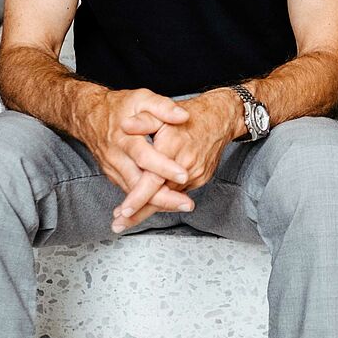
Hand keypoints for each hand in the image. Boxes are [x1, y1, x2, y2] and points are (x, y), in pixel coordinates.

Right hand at [74, 86, 193, 210]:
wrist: (88, 114)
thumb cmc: (120, 106)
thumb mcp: (142, 98)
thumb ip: (162, 107)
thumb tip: (183, 116)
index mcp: (125, 138)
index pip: (145, 157)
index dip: (164, 168)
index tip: (185, 175)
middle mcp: (116, 157)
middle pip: (139, 183)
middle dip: (162, 197)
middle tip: (186, 204)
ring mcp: (112, 168)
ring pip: (134, 192)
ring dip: (156, 203)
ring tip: (182, 205)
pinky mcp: (112, 174)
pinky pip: (130, 190)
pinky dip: (146, 200)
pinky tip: (166, 203)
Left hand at [111, 89, 239, 230]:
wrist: (219, 118)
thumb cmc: (189, 115)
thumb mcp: (162, 113)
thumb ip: (143, 121)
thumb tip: (124, 125)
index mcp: (172, 148)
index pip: (153, 180)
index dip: (137, 197)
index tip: (123, 210)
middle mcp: (185, 164)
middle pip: (160, 196)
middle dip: (138, 213)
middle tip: (118, 225)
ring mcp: (196, 173)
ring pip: (169, 197)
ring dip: (149, 208)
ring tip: (127, 218)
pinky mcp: (201, 178)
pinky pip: (179, 193)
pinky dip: (165, 200)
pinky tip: (149, 205)